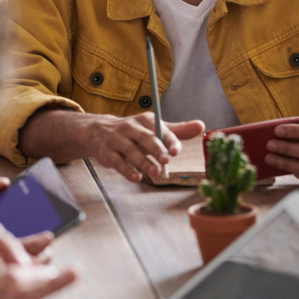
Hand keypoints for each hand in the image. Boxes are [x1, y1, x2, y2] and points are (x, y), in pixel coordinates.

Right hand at [84, 114, 204, 182]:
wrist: (97, 131)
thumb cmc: (133, 132)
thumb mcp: (154, 129)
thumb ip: (177, 131)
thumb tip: (201, 126)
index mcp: (145, 120)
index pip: (160, 130)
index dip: (169, 141)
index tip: (176, 151)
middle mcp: (130, 128)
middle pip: (145, 138)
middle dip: (156, 149)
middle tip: (166, 161)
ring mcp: (117, 140)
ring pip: (131, 151)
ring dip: (143, 162)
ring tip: (155, 172)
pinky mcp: (107, 153)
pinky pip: (117, 162)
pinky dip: (127, 170)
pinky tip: (136, 177)